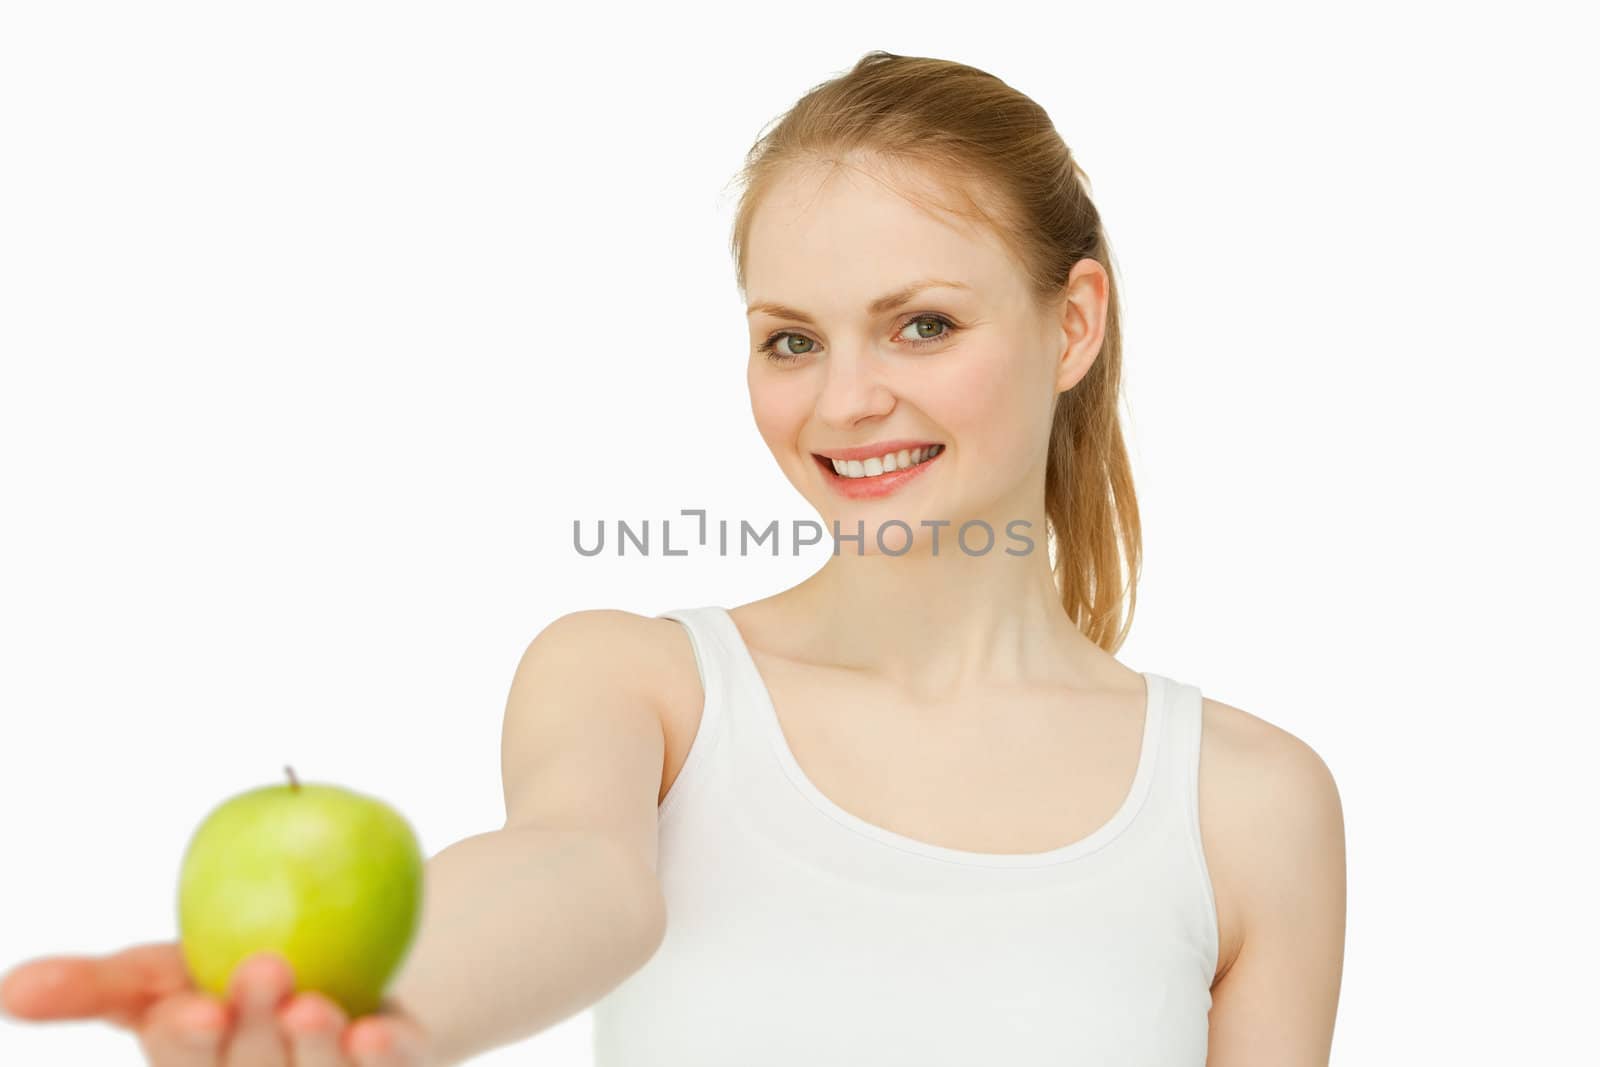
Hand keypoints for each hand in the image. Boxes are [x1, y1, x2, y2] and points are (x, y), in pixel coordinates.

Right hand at [1, 941, 431, 1065]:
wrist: (344, 959)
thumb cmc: (225, 976)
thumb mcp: (158, 973)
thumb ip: (94, 986)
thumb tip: (12, 989)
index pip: (183, 1061)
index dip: (186, 1039)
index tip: (193, 1007)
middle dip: (253, 1033)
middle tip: (263, 968)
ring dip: (314, 1047)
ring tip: (313, 1003)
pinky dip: (384, 1055)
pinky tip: (377, 1031)